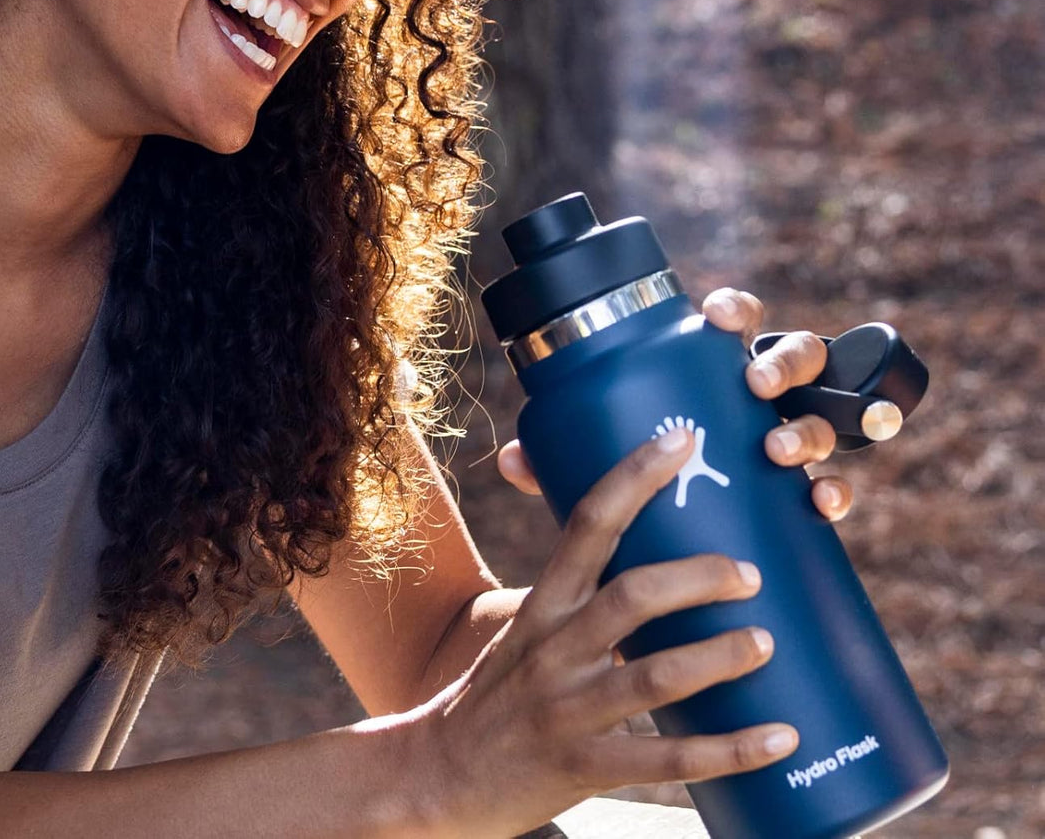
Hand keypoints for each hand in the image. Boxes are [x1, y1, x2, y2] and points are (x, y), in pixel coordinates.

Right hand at [417, 432, 799, 837]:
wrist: (436, 777)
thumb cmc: (494, 693)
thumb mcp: (524, 629)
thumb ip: (576, 597)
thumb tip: (645, 562)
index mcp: (543, 603)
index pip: (589, 522)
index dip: (636, 476)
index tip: (680, 439)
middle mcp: (554, 648)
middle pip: (632, 596)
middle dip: (697, 576)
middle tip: (750, 573)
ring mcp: (568, 710)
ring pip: (653, 676)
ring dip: (718, 657)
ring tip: (765, 643)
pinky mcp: (582, 768)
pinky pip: (666, 759)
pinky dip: (729, 749)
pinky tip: (780, 739)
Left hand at [497, 286, 853, 523]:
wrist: (677, 557)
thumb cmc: (641, 486)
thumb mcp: (605, 465)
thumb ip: (563, 457)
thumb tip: (512, 460)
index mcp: (713, 373)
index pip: (735, 323)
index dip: (735, 309)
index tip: (718, 317)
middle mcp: (761, 400)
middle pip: (795, 358)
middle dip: (784, 362)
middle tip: (757, 384)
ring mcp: (789, 441)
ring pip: (822, 415)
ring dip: (807, 426)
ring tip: (776, 450)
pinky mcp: (807, 493)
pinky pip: (836, 483)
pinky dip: (837, 491)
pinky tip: (822, 503)